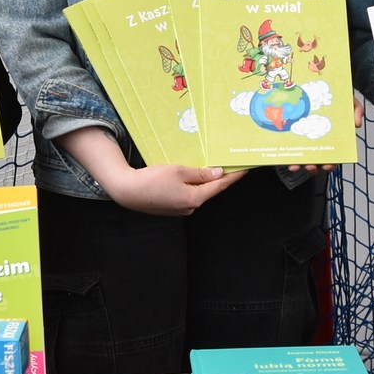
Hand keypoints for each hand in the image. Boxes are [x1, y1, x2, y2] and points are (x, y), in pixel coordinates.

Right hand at [108, 163, 247, 215]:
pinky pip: (187, 195)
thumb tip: (218, 173)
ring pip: (198, 193)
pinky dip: (192, 186)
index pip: (220, 186)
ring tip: (209, 168)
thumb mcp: (179, 171)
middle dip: (219, 178)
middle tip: (230, 164)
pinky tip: (190, 177)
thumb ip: (200, 173)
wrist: (128, 192)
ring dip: (204, 182)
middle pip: (210, 190)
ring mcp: (181, 209)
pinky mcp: (172, 208)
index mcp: (195, 198)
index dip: (234, 176)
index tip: (246, 168)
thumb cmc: (152, 180)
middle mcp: (191, 207)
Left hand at [282, 96, 366, 174]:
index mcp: (332, 138)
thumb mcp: (350, 100)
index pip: (332, 156)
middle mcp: (318, 141)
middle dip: (313, 167)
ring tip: (295, 166)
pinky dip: (287, 154)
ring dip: (298, 164)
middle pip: (316, 160)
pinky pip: (289, 146)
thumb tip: (356, 124)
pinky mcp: (292, 132)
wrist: (321, 86)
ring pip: (301, 156)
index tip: (327, 166)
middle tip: (310, 166)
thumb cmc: (336, 97)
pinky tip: (285, 157)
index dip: (330, 163)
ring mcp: (304, 138)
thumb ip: (356, 109)